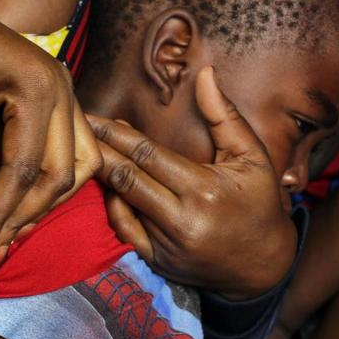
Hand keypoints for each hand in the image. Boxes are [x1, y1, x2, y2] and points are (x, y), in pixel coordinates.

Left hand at [0, 0, 100, 266]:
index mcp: (40, 89)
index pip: (26, 171)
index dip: (0, 216)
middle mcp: (62, 88)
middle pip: (63, 172)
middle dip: (27, 215)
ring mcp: (62, 89)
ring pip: (77, 163)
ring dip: (46, 200)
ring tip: (10, 231)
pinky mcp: (51, 94)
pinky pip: (67, 146)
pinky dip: (48, 177)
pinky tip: (21, 201)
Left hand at [89, 67, 295, 297]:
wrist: (263, 264)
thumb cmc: (258, 202)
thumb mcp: (251, 156)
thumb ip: (224, 116)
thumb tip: (206, 74)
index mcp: (203, 189)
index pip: (147, 155)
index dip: (116, 134)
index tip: (93, 117)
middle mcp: (182, 220)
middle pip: (126, 178)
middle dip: (98, 150)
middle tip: (76, 128)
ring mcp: (167, 244)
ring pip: (121, 203)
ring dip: (102, 176)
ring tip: (85, 151)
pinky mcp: (158, 261)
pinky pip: (124, 230)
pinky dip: (112, 206)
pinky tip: (106, 185)